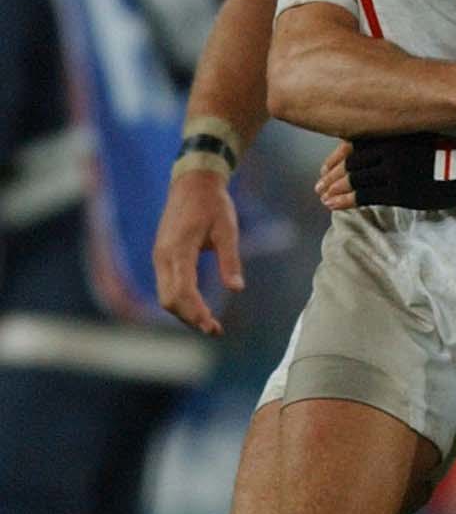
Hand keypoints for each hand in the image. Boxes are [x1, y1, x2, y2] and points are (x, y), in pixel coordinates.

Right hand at [152, 169, 243, 336]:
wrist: (192, 183)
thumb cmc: (212, 204)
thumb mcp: (227, 230)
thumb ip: (230, 260)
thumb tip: (237, 289)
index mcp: (178, 249)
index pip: (183, 291)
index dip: (197, 312)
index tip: (213, 328)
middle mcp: (163, 256)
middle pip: (169, 299)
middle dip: (190, 318)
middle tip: (215, 330)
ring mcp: (160, 256)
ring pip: (165, 295)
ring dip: (185, 312)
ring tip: (210, 324)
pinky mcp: (162, 256)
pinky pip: (167, 286)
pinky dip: (181, 301)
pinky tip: (199, 308)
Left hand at [316, 134, 455, 211]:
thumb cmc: (448, 149)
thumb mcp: (418, 134)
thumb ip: (394, 138)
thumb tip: (372, 147)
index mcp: (390, 134)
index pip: (351, 145)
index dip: (333, 159)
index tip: (323, 169)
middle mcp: (387, 150)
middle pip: (349, 165)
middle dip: (330, 177)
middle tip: (318, 187)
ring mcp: (393, 172)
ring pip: (353, 181)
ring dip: (334, 190)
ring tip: (323, 198)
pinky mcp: (399, 192)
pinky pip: (365, 196)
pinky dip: (346, 201)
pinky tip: (334, 205)